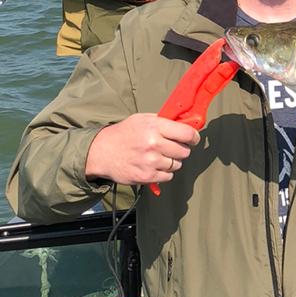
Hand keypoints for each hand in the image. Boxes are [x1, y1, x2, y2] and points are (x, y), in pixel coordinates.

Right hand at [85, 115, 200, 184]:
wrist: (102, 152)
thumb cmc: (123, 134)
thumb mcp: (142, 119)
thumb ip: (164, 121)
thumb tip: (186, 122)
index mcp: (154, 127)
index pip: (187, 133)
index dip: (194, 137)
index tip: (193, 139)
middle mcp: (154, 144)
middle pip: (184, 151)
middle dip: (181, 150)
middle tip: (171, 148)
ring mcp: (151, 162)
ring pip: (177, 165)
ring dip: (171, 162)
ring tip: (158, 157)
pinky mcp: (147, 177)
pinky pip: (168, 176)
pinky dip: (164, 173)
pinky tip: (153, 166)